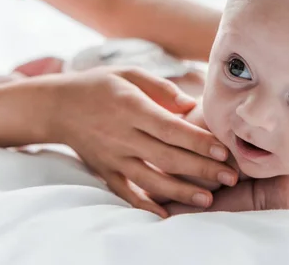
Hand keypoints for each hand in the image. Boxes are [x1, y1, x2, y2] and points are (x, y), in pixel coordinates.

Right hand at [35, 66, 237, 217]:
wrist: (58, 106)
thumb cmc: (99, 85)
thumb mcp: (128, 73)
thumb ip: (161, 87)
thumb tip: (190, 104)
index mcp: (131, 108)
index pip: (171, 129)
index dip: (198, 141)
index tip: (224, 150)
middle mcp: (122, 135)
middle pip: (167, 157)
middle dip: (202, 169)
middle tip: (230, 177)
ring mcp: (112, 157)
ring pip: (150, 180)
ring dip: (180, 192)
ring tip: (208, 200)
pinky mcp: (105, 171)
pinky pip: (126, 192)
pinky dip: (144, 205)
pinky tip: (165, 214)